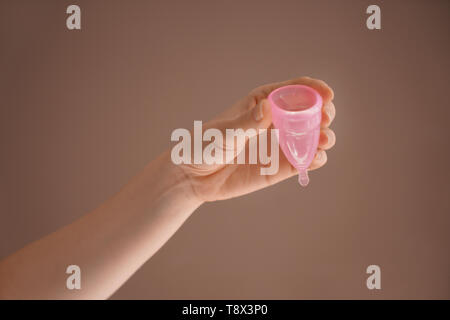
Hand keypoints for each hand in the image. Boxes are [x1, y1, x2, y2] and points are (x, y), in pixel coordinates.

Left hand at [176, 76, 335, 201]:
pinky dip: (313, 158)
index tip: (327, 94)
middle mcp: (274, 121)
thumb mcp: (223, 133)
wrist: (193, 177)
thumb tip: (268, 106)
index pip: (293, 89)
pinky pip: (302, 160)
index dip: (313, 89)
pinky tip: (316, 158)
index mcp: (261, 102)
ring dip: (322, 136)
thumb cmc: (204, 146)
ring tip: (324, 140)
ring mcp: (278, 144)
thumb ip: (247, 123)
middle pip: (307, 111)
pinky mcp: (279, 167)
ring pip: (309, 136)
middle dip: (321, 112)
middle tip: (325, 119)